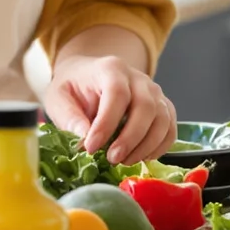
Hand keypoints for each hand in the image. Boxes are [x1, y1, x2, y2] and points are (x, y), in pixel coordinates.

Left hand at [45, 31, 175, 162]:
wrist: (87, 76)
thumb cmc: (73, 88)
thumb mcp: (58, 98)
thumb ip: (69, 117)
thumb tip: (85, 139)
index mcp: (110, 69)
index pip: (117, 94)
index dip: (106, 124)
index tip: (91, 147)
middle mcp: (137, 77)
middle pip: (146, 106)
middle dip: (130, 138)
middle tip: (112, 159)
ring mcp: (154, 91)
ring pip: (162, 119)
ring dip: (146, 146)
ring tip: (124, 161)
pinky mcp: (162, 107)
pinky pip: (170, 128)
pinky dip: (160, 146)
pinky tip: (141, 157)